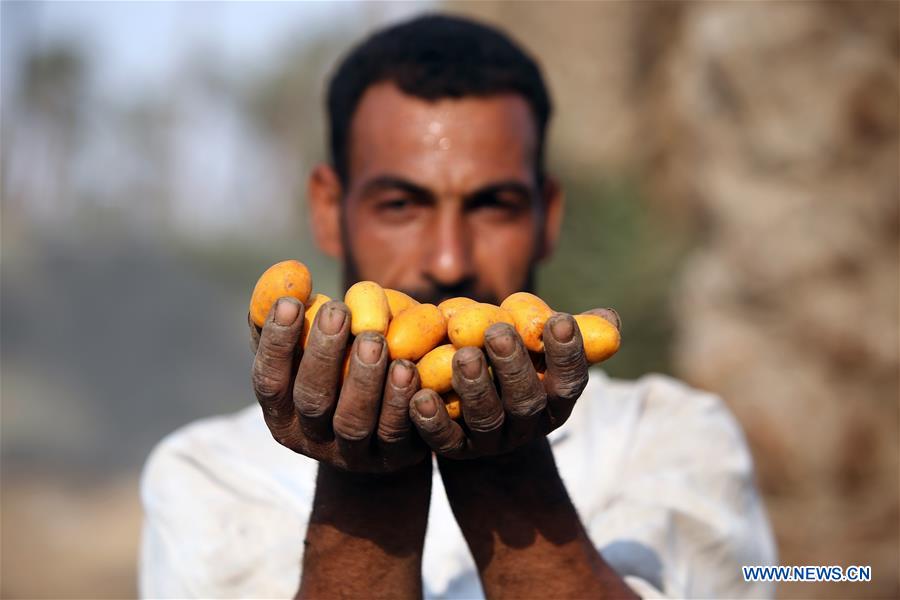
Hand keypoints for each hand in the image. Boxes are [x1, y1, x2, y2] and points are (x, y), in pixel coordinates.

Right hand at [250, 297, 427, 472]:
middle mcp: (310, 439)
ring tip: (376, 340)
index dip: (277, 343)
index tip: (290, 302)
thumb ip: (293, 312)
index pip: (269, 380)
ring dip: (363, 379)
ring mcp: (352, 454)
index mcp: (281, 412)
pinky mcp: (392, 458)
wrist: (383, 430)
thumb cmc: (337, 370)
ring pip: (353, 421)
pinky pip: (396, 434)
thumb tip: (290, 274)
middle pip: (312, 400)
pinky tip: (409, 369)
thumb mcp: (312, 345)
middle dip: (323, 354)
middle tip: (338, 311)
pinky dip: (401, 401)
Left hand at [408, 309, 619, 458]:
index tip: (559, 321)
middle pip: (526, 401)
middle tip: (498, 332)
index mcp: (555, 397)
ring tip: (461, 355)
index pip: (571, 380)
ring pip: (486, 418)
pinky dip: (432, 420)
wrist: (472, 409)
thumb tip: (608, 320)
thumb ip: (567, 329)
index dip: (568, 354)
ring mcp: (490, 440)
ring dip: (475, 387)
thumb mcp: (537, 342)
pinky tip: (419, 396)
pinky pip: (444, 439)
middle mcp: (527, 423)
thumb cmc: (510, 359)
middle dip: (514, 367)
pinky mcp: (454, 448)